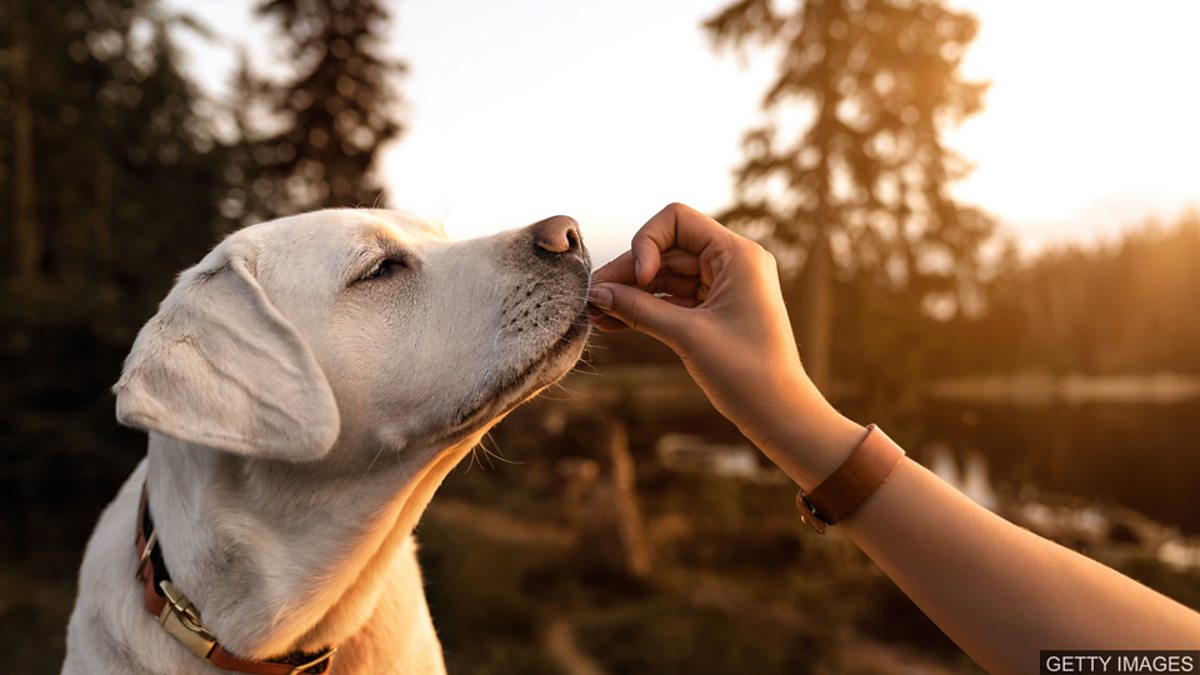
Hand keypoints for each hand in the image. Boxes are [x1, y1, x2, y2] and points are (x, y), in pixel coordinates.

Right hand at [588, 203, 862, 484]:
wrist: (778, 413)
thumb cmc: (745, 372)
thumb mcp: (687, 335)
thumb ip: (639, 309)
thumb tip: (596, 293)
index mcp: (737, 254)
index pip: (677, 220)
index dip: (647, 242)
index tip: (639, 279)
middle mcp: (731, 262)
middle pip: (666, 249)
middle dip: (629, 272)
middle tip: (591, 298)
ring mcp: (723, 286)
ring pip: (665, 276)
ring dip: (631, 292)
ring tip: (595, 313)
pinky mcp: (715, 310)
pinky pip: (672, 299)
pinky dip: (645, 308)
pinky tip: (613, 321)